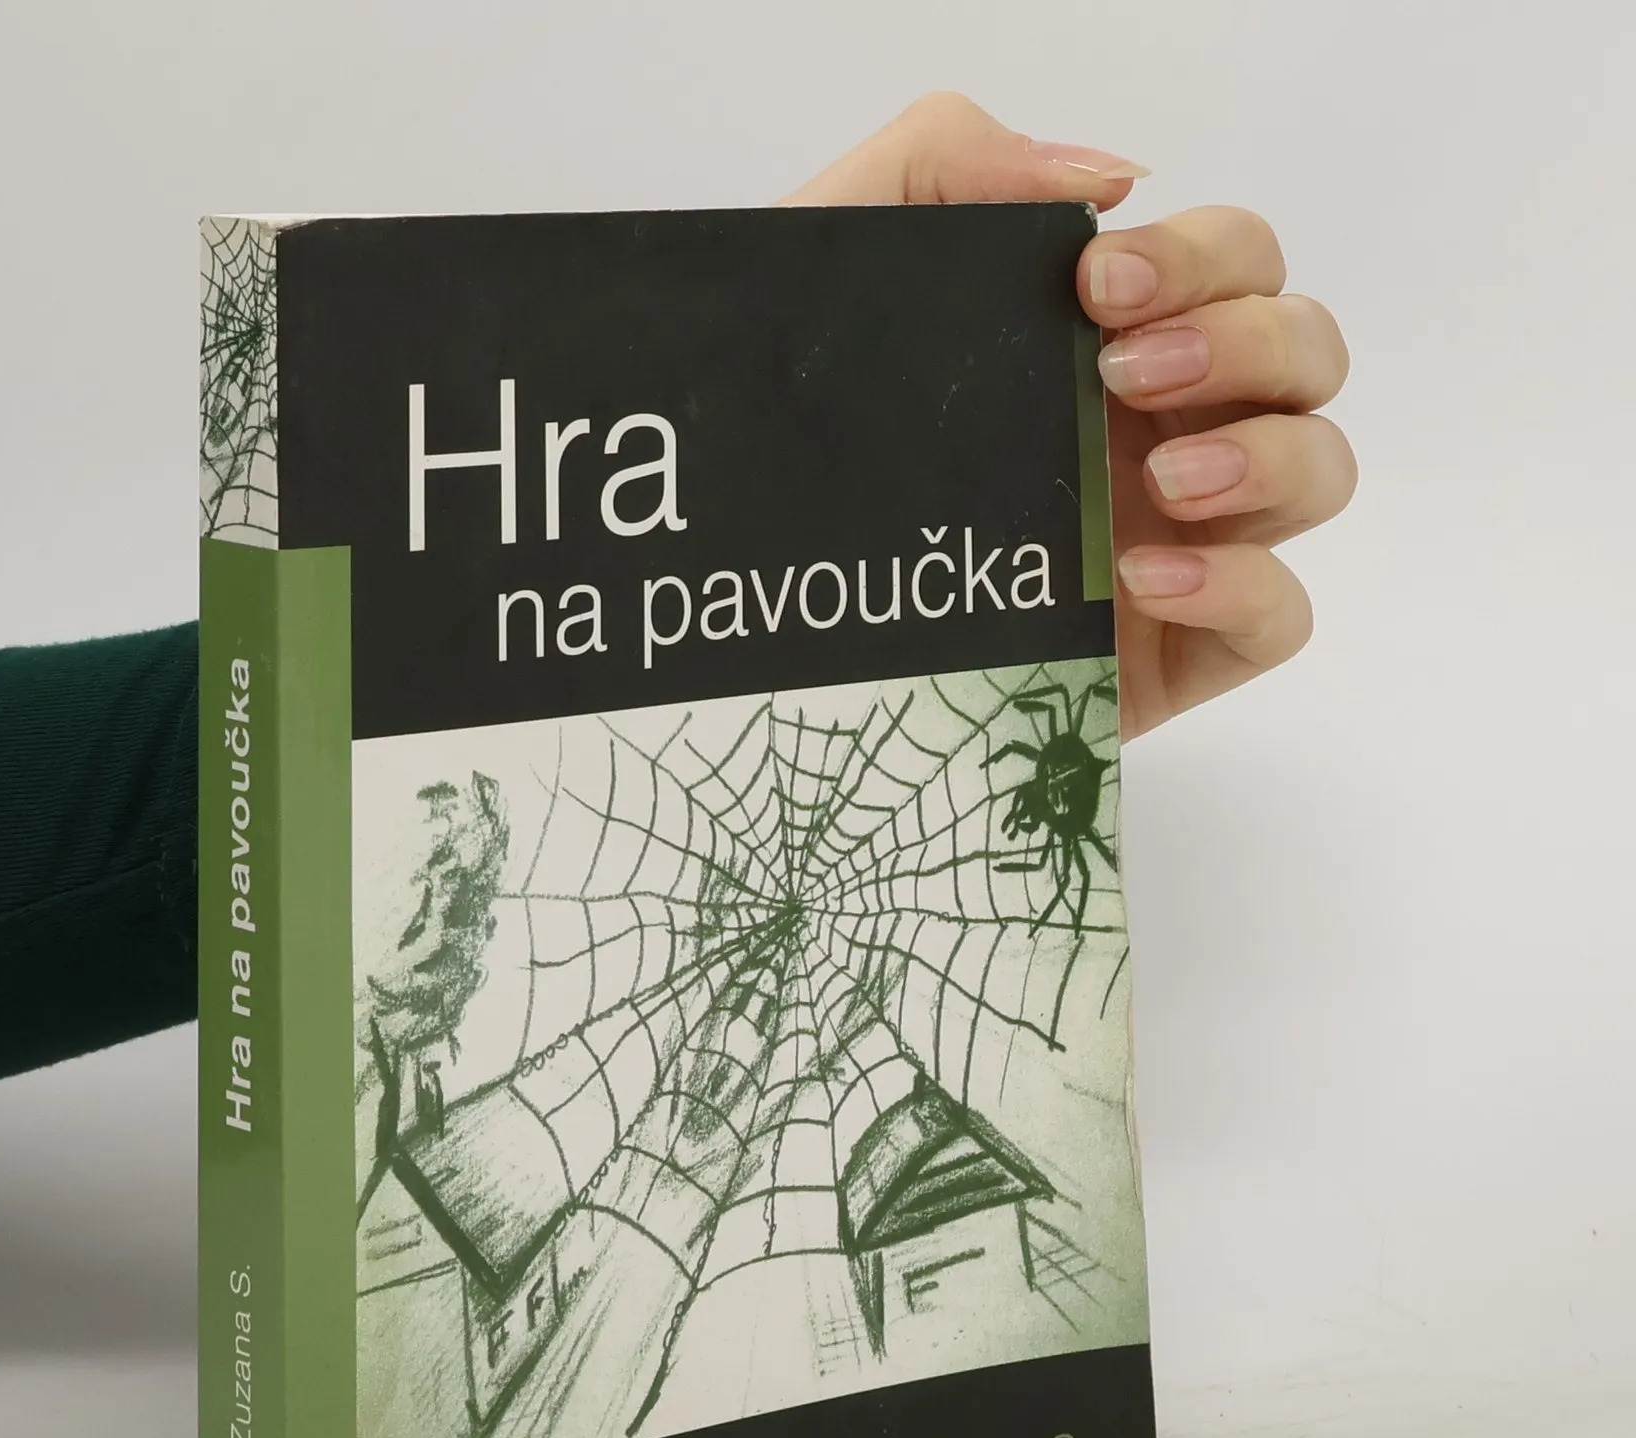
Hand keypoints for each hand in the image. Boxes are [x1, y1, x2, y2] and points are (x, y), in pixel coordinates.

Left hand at [783, 94, 1354, 739]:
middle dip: (1241, 343)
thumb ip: (948, 161)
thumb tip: (1112, 177)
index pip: (1237, 263)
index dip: (1203, 258)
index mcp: (1106, 341)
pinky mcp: (1167, 653)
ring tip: (1161, 482)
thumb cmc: (784, 428)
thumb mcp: (830, 257)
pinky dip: (1245, 586)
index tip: (1095, 288)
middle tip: (1116, 375)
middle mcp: (1157, 432)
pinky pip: (1280, 617)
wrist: (740, 594)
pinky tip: (1144, 578)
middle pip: (1302, 352)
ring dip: (1269, 455)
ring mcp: (1175, 542)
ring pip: (1319, 471)